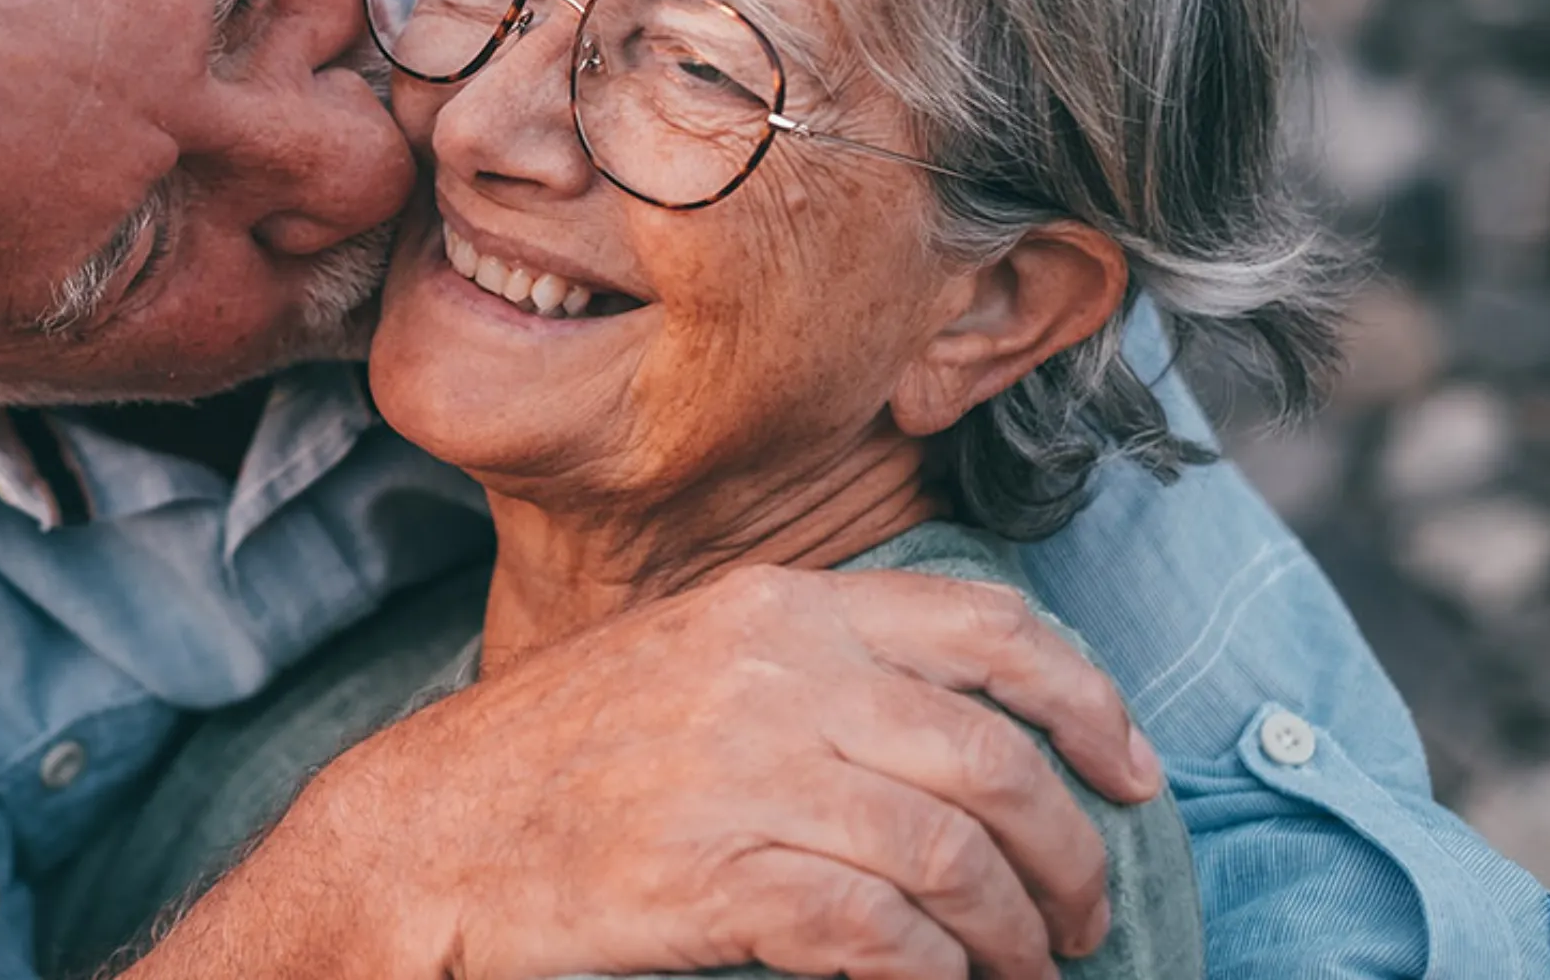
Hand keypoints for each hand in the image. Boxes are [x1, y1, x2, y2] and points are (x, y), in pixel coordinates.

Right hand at [271, 564, 1162, 979]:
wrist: (420, 836)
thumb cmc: (552, 764)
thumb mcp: (689, 663)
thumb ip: (811, 670)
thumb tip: (956, 735)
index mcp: (777, 605)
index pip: (986, 627)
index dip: (1085, 701)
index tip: (1129, 769)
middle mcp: (774, 670)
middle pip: (993, 755)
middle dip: (1069, 848)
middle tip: (1082, 911)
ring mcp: (747, 770)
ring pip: (955, 853)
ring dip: (1012, 929)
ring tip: (1024, 966)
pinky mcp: (720, 875)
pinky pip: (884, 933)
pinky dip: (935, 973)